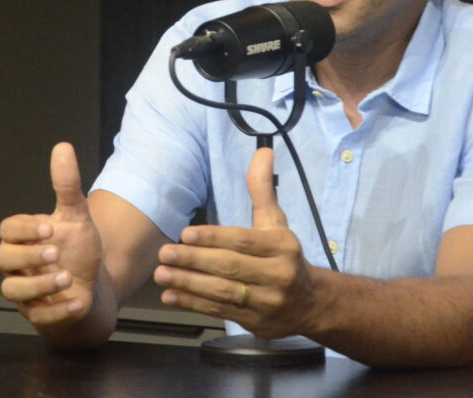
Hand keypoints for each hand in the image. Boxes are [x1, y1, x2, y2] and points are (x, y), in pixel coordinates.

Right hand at [0, 142, 103, 327]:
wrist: (93, 287)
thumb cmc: (78, 249)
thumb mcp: (76, 216)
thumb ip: (67, 185)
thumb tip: (63, 147)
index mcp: (23, 238)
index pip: (7, 230)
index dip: (24, 230)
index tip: (49, 228)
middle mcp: (17, 265)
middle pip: (2, 259)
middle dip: (27, 256)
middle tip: (55, 252)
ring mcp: (24, 292)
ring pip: (13, 291)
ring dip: (40, 285)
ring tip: (68, 277)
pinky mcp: (38, 316)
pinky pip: (38, 318)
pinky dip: (57, 311)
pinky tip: (77, 301)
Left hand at [153, 147, 324, 338]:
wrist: (310, 303)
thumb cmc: (284, 256)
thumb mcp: (276, 222)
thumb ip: (262, 188)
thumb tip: (262, 151)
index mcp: (282, 247)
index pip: (243, 241)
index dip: (213, 238)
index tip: (185, 234)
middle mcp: (278, 275)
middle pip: (230, 267)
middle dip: (194, 261)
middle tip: (165, 253)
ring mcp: (267, 302)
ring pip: (223, 292)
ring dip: (188, 284)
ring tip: (162, 274)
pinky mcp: (255, 322)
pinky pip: (220, 311)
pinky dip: (193, 304)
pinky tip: (171, 295)